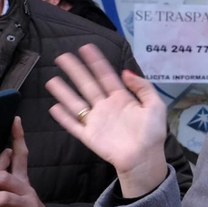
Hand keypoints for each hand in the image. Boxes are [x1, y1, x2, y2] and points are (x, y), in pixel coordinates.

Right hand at [47, 44, 168, 196]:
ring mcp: (96, 121)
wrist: (145, 158)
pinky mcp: (89, 136)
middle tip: (63, 56)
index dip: (96, 62)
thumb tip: (126, 72)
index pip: (106, 76)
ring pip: (76, 102)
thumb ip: (143, 87)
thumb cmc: (152, 133)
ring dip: (64, 91)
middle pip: (87, 84)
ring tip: (51, 79)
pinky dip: (64, 117)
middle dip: (76, 70)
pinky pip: (73, 125)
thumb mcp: (155, 105)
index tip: (86, 48)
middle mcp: (106, 107)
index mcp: (122, 98)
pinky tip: (54, 107)